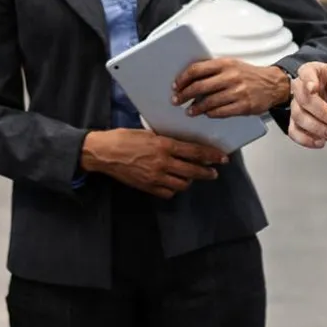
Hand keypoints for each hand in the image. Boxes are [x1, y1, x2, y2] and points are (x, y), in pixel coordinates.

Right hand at [80, 129, 227, 199]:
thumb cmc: (124, 138)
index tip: (222, 158)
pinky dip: (173, 189)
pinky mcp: (147, 187)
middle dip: (206, 172)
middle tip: (214, 173)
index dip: (211, 156)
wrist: (104, 153)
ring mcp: (155, 177)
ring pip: (182, 184)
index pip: (194, 152)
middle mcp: (163, 163)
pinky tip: (174, 184)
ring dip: (190, 180)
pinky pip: (167, 192)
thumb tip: (181, 145)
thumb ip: (165, 141)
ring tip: (192, 177)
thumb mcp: (147, 133)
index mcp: (163, 146)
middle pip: (193, 171)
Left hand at [172, 58, 290, 117]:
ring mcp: (238, 92)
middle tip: (177, 100)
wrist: (273, 84)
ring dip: (196, 108)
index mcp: (225, 63)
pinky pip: (221, 112)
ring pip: (209, 102)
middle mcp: (231, 76)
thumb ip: (213, 70)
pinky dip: (211, 113)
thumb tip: (190, 80)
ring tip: (190, 111)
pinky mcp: (244, 106)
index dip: (183, 79)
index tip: (176, 86)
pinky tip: (206, 114)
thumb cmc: (248, 75)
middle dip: (184, 95)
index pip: (197, 70)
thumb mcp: (231, 65)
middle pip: (199, 86)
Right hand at [290, 41, 326, 148]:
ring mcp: (300, 107)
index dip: (307, 81)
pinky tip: (321, 143)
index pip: (305, 72)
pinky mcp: (299, 124)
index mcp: (315, 72)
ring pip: (298, 117)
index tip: (314, 89)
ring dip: (316, 128)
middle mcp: (304, 89)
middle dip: (321, 113)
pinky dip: (305, 139)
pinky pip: (294, 132)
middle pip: (302, 99)